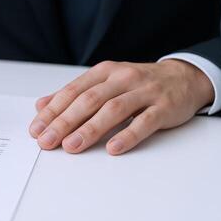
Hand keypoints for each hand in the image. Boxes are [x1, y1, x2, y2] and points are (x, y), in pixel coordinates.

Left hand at [29, 60, 214, 154]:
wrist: (183, 77)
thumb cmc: (137, 83)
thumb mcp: (104, 82)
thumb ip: (74, 94)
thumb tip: (41, 106)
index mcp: (104, 72)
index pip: (72, 91)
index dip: (52, 111)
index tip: (36, 129)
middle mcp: (122, 78)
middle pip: (88, 100)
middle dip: (64, 122)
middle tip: (47, 140)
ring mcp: (144, 91)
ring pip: (113, 110)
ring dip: (90, 129)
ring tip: (72, 146)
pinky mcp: (164, 106)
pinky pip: (145, 122)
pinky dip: (128, 135)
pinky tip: (113, 148)